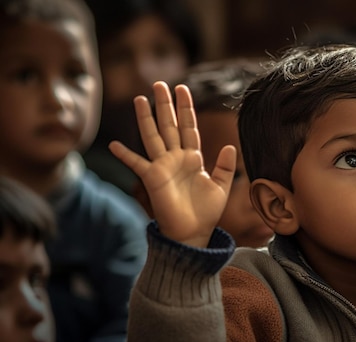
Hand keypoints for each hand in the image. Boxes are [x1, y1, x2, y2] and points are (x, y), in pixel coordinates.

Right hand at [109, 81, 235, 247]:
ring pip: (153, 136)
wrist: (193, 233)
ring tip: (140, 98)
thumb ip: (225, 166)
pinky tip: (114, 144)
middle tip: (159, 83)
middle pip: (169, 125)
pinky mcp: (153, 178)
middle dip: (165, 104)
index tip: (182, 88)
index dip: (186, 108)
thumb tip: (229, 145)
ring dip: (146, 118)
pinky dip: (126, 155)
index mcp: (193, 157)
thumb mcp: (222, 187)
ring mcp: (163, 166)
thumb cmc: (207, 212)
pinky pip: (136, 164)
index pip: (188, 127)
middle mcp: (176, 158)